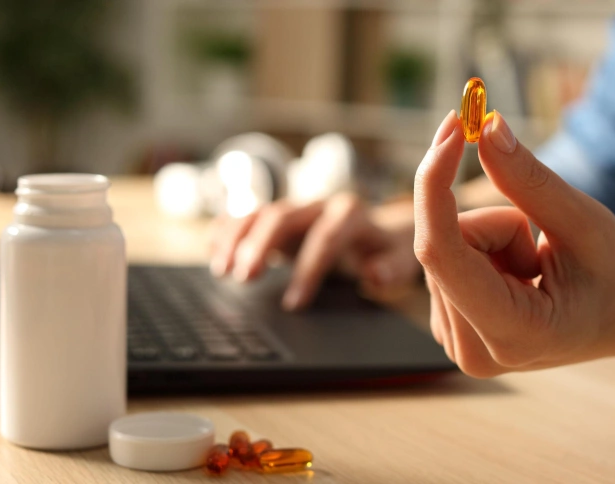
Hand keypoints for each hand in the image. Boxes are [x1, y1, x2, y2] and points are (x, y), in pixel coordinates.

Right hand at [209, 193, 421, 309]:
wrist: (381, 231)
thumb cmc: (389, 251)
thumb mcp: (401, 260)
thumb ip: (391, 267)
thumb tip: (374, 274)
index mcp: (351, 214)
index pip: (326, 237)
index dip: (308, 269)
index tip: (293, 303)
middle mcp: (319, 205)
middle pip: (282, 216)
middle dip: (260, 244)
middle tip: (244, 278)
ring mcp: (295, 208)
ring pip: (259, 213)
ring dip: (236, 238)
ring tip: (220, 269)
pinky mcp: (278, 217)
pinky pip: (247, 215)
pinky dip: (228, 229)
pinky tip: (213, 249)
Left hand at [414, 110, 614, 376]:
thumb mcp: (584, 221)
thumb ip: (528, 178)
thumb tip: (485, 128)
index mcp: (515, 334)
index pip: (442, 254)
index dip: (435, 185)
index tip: (451, 127)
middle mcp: (474, 352)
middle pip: (446, 243)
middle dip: (494, 222)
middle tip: (543, 246)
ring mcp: (456, 344)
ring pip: (444, 247)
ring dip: (491, 239)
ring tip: (537, 268)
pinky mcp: (450, 327)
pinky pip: (444, 259)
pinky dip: (481, 251)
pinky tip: (518, 276)